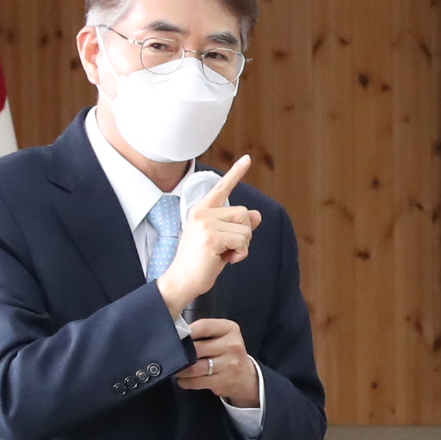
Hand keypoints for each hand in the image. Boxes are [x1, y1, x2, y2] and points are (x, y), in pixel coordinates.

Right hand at [159, 156, 260, 316]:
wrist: (182, 281)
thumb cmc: (201, 263)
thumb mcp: (222, 241)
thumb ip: (237, 226)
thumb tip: (258, 215)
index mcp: (202, 210)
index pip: (222, 188)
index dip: (236, 173)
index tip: (247, 158)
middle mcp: (202, 212)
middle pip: (244, 213)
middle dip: (244, 234)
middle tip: (226, 248)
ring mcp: (205, 223)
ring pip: (246, 228)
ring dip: (242, 245)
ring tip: (224, 254)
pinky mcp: (211, 236)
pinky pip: (243, 240)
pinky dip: (240, 254)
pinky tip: (225, 260)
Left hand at [175, 315, 264, 407]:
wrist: (245, 376)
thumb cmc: (226, 352)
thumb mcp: (221, 335)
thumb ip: (202, 330)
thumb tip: (175, 332)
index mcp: (230, 329)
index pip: (203, 326)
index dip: (185, 331)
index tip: (174, 335)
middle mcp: (232, 345)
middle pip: (196, 348)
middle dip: (179, 353)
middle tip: (168, 354)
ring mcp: (229, 364)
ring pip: (194, 367)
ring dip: (180, 369)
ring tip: (176, 368)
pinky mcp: (224, 381)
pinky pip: (197, 381)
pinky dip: (185, 381)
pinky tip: (183, 379)